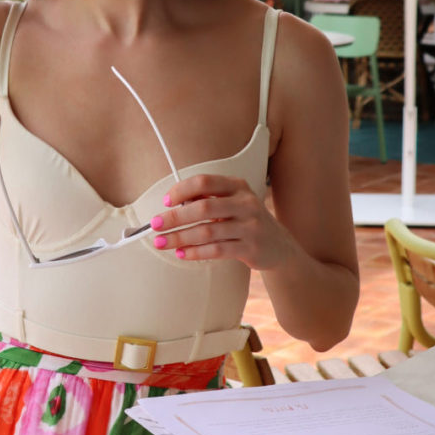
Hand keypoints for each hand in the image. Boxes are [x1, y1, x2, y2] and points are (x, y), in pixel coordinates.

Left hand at [150, 174, 293, 271]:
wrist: (279, 246)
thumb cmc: (245, 221)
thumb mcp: (232, 202)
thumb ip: (208, 199)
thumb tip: (172, 205)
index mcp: (237, 186)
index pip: (204, 181)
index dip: (182, 190)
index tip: (166, 201)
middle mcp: (246, 203)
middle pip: (203, 207)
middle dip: (175, 217)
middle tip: (154, 225)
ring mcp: (250, 226)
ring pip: (207, 231)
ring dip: (180, 237)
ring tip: (162, 242)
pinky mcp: (251, 248)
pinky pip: (217, 250)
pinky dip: (196, 252)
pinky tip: (182, 253)